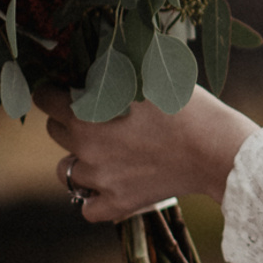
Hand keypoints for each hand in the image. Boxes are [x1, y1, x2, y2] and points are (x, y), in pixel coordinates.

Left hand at [45, 88, 257, 223]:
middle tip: (101, 117)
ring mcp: (100, 180)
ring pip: (66, 171)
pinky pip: (87, 209)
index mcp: (86, 113)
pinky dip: (95, 197)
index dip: (56, 91)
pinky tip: (111, 184)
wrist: (219, 149)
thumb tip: (90, 54)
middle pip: (55, 132)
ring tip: (106, 152)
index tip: (70, 90)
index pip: (44, 99)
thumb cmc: (188, 106)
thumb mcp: (150, 73)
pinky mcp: (119, 204)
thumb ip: (113, 67)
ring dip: (79, 160)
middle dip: (70, 122)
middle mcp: (86, 148)